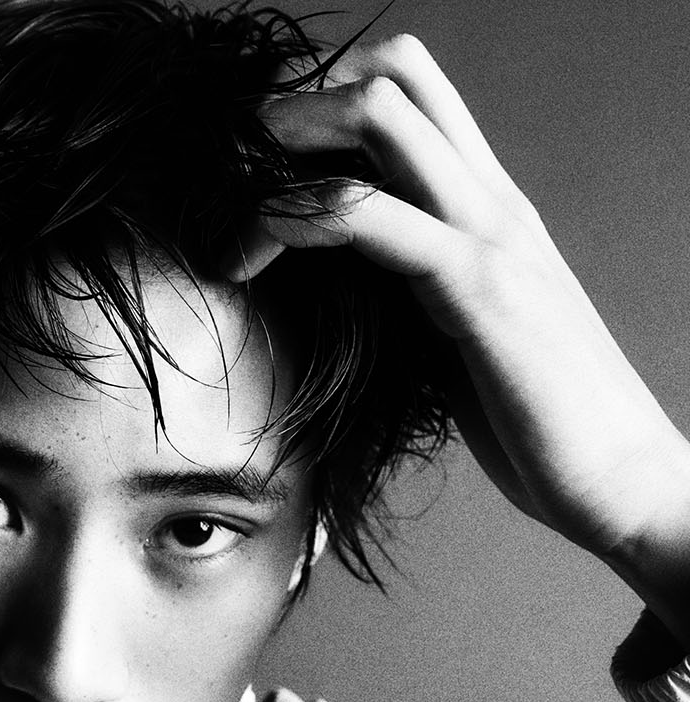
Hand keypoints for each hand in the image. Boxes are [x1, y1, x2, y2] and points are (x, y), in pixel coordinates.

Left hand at [227, 35, 689, 647]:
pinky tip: (257, 240)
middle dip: (304, 100)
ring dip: (286, 143)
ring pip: (381, 115)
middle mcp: (491, 202)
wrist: (619, 478)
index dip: (332, 106)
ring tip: (232, 202)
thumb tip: (347, 296)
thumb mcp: (461, 341)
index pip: (414, 98)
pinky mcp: (475, 289)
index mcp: (490, 211)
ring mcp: (487, 236)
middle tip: (242, 163)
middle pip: (398, 74)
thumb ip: (415, 298)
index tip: (269, 169)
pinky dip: (299, 213)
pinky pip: (371, 215)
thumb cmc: (539, 423)